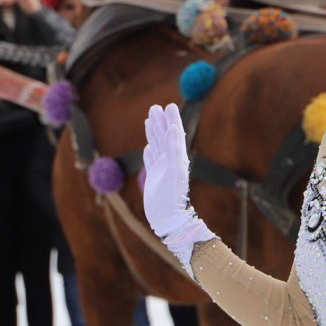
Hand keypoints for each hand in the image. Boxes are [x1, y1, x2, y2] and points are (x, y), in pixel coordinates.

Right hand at [141, 103, 197, 236]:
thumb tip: (173, 128)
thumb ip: (173, 149)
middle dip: (160, 122)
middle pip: (164, 137)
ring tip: (150, 119)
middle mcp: (170, 161)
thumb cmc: (173, 198)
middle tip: (155, 107)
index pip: (174, 134)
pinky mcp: (155, 178)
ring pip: (157, 146)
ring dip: (154, 133)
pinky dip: (150, 152)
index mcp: (177, 158)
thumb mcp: (174, 171)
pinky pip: (152, 161)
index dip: (172, 120)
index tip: (168, 105)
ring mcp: (162, 169)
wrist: (168, 219)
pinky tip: (148, 146)